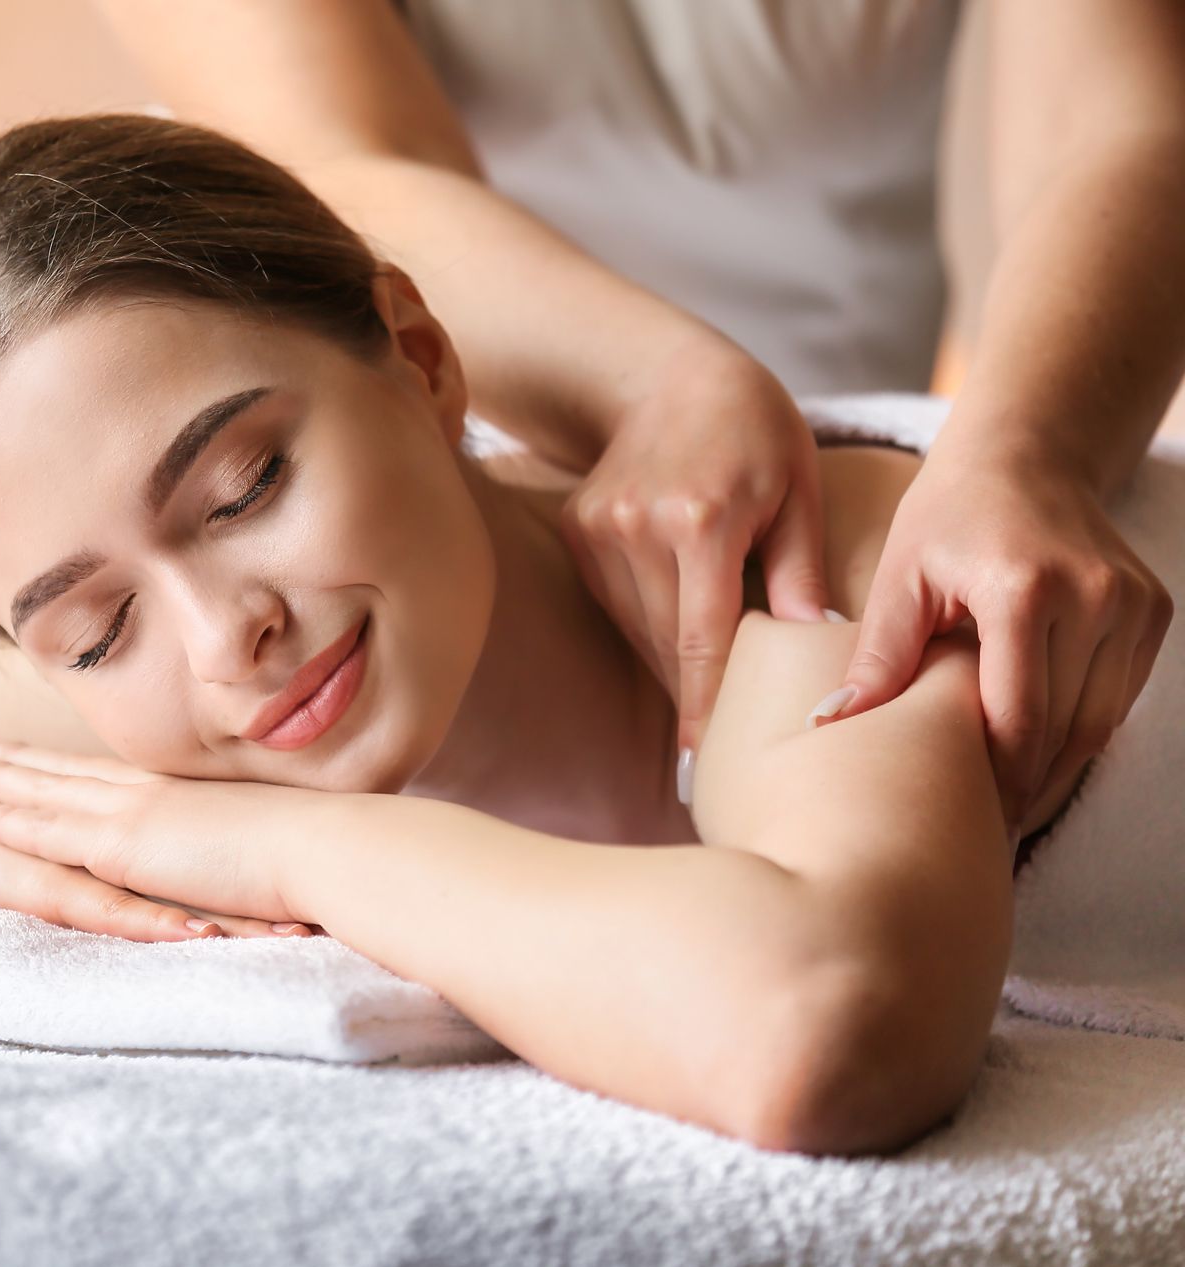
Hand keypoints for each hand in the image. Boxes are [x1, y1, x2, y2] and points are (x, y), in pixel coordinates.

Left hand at [0, 739, 323, 938]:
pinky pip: (50, 830)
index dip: (72, 766)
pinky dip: (10, 818)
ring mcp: (134, 813)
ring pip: (48, 792)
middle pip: (69, 773)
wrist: (322, 847)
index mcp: (183, 794)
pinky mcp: (125, 844)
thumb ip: (242, 844)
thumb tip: (250, 856)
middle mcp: (151, 793)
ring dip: (0, 781)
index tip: (40, 757)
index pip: (111, 777)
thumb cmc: (315, 849)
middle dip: (20, 762)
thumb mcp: (267, 840)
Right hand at [558, 339, 831, 752]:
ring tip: (706, 697)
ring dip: (671, 664)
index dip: (708, 708)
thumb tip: (817, 656)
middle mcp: (639, 528)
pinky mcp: (578, 530)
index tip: (709, 762)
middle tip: (723, 748)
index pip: (703, 641)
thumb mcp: (798, 490)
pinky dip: (648, 624)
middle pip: (665, 645)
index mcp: (702, 521)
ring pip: (637, 630)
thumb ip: (801, 575)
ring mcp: (600, 530)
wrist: (668, 374)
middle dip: (696, 695)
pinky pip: (617, 602)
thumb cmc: (753, 429)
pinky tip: (677, 629)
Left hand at [823, 442, 1172, 829]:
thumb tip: (829, 723)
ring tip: (1006, 807)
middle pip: (1063, 728)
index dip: (992, 779)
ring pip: (1099, 722)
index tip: (962, 821)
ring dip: (1055, 769)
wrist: (1023, 457)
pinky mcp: (1154, 610)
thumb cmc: (946, 517)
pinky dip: (1080, 731)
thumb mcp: (900, 578)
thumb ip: (877, 656)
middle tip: (981, 831)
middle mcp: (1092, 596)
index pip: (1016, 714)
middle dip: (1023, 787)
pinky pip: (1118, 696)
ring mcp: (1133, 604)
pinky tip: (1038, 758)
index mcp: (1022, 589)